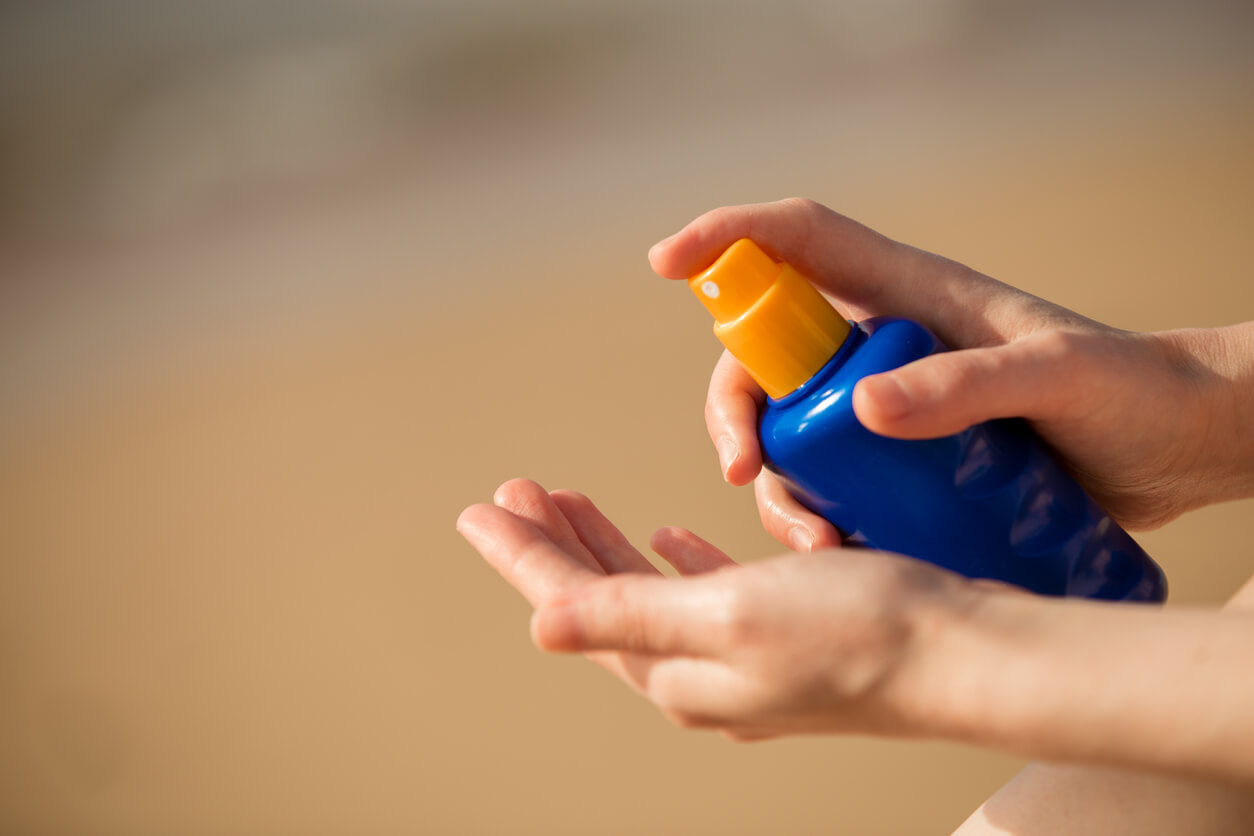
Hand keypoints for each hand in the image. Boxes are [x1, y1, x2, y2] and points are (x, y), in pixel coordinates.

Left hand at [456, 478, 973, 739]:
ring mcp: (740, 659)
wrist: (965, 654)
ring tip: (572, 502)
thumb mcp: (729, 615)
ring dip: (606, 544)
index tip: (478, 506)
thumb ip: (629, 617)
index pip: (570, 604)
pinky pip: (704, 593)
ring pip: (646, 592)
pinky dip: (675, 560)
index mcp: (674, 672)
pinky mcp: (781, 637)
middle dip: (553, 544)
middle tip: (517, 490)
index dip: (522, 553)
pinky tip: (669, 537)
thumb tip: (538, 625)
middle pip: (599, 599)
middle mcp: (698, 675)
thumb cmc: (857, 629)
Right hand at [651, 198, 1253, 536]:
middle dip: (734, 407)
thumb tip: (863, 406)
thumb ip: (967, 385)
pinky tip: (841, 556)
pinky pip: (827, 483)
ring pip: (786, 430)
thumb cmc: (1129, 392)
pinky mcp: (899, 462)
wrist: (1177, 449)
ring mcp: (887, 404)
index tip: (665, 262)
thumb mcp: (1056, 381)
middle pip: (765, 353)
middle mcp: (880, 344)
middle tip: (743, 468)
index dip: (726, 239)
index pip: (797, 240)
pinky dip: (814, 520)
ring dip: (777, 484)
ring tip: (816, 542)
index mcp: (907, 293)